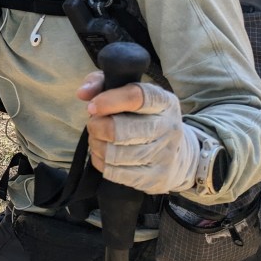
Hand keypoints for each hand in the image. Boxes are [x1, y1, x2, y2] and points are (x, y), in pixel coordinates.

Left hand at [77, 73, 199, 194]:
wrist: (177, 153)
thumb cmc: (143, 116)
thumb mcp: (128, 91)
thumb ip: (102, 83)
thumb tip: (83, 93)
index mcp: (163, 101)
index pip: (136, 97)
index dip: (108, 101)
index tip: (92, 107)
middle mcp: (168, 127)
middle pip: (119, 130)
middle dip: (97, 127)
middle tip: (94, 125)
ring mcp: (163, 155)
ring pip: (114, 154)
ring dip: (97, 145)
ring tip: (97, 139)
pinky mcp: (155, 178)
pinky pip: (115, 172)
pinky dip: (101, 162)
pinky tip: (104, 155)